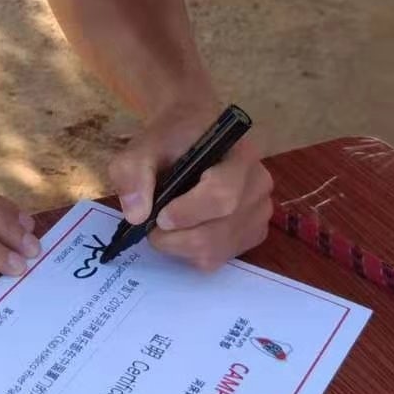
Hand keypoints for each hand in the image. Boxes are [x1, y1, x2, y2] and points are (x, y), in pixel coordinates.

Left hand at [108, 103, 271, 271]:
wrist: (191, 135)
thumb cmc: (171, 139)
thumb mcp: (145, 145)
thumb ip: (134, 172)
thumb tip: (136, 215)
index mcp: (239, 154)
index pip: (222, 194)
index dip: (188, 213)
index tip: (159, 216)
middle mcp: (258, 184)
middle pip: (220, 228)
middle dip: (177, 235)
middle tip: (152, 227)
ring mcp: (259, 211)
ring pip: (217, 249)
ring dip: (180, 246)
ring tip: (164, 227)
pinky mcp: (252, 233)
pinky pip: (219, 258)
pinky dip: (192, 252)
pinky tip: (183, 230)